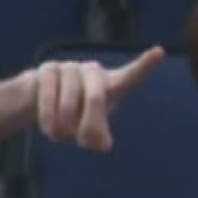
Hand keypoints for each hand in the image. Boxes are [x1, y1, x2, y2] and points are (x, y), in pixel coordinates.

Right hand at [31, 46, 164, 151]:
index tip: (159, 52)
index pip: (130, 76)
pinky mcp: (48, 69)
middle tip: (81, 143)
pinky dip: (48, 118)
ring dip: (64, 127)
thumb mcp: (89, 132)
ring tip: (61, 136)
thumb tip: (103, 144)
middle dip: (88, 125)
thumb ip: (98, 137)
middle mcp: (93, 72)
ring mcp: (70, 67)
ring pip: (69, 102)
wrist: (38, 105)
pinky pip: (48, 96)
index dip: (144, 64)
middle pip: (96, 98)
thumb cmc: (73, 118)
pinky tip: (49, 128)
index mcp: (110, 85)